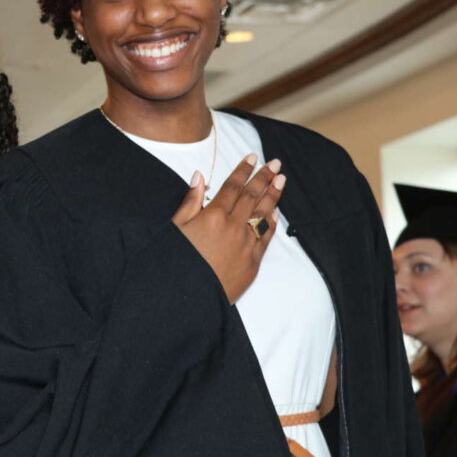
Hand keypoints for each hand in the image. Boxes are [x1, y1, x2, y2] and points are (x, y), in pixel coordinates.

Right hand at [172, 155, 284, 302]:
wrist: (187, 299)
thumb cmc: (176, 263)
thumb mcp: (175, 228)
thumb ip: (190, 202)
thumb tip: (198, 176)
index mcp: (213, 216)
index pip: (232, 186)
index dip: (243, 170)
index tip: (252, 157)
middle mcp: (233, 227)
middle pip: (252, 197)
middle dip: (264, 177)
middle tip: (275, 163)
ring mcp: (246, 245)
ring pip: (264, 215)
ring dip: (274, 196)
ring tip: (281, 180)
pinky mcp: (253, 263)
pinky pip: (266, 238)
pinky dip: (272, 223)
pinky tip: (276, 213)